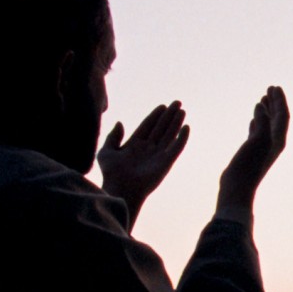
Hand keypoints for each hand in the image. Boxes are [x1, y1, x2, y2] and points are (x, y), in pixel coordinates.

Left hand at [98, 101, 188, 223]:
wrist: (121, 188)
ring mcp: (158, 155)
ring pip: (169, 135)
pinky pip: (176, 148)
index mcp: (134, 145)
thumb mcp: (106, 152)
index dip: (155, 116)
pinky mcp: (166, 162)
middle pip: (161, 128)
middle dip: (169, 115)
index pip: (147, 126)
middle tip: (177, 102)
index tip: (162, 106)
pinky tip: (186, 127)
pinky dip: (182, 138)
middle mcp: (147, 149)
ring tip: (182, 110)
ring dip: (176, 122)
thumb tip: (120, 123)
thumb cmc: (111, 173)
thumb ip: (112, 137)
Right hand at [216, 87, 289, 209]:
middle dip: (275, 103)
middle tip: (270, 89)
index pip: (282, 115)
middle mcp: (273, 143)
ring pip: (267, 125)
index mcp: (277, 140)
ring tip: (262, 99)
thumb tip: (261, 106)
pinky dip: (257, 123)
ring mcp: (263, 148)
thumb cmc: (248, 166)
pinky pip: (257, 133)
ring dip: (266, 111)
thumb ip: (262, 121)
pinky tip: (253, 119)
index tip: (275, 87)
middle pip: (277, 119)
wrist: (237, 187)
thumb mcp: (258, 140)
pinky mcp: (252, 153)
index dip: (280, 101)